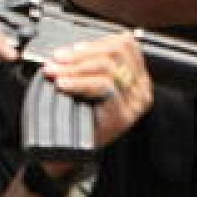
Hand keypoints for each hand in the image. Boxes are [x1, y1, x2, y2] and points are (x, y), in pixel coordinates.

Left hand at [39, 33, 152, 149]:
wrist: (74, 152)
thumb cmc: (80, 116)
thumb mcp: (90, 84)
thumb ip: (90, 63)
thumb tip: (72, 47)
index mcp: (137, 76)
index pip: (125, 44)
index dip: (95, 43)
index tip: (69, 50)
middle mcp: (141, 87)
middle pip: (117, 52)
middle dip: (81, 54)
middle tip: (56, 60)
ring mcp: (133, 102)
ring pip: (108, 67)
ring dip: (75, 67)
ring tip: (54, 72)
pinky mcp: (122, 115)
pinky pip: (103, 86)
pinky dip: (79, 82)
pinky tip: (63, 84)